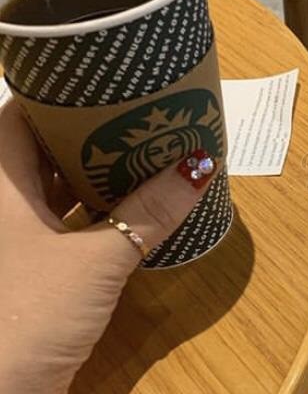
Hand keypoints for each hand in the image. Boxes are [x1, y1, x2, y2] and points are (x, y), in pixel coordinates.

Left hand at [0, 100, 216, 393]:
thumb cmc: (30, 312)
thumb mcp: (99, 258)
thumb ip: (151, 213)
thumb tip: (202, 167)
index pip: (21, 116)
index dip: (61, 95)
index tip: (107, 81)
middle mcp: (3, 205)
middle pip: (43, 150)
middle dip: (91, 133)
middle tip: (143, 113)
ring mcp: (17, 240)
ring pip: (58, 190)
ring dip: (99, 175)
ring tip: (150, 152)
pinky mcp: (35, 272)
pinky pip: (69, 225)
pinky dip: (100, 213)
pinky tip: (139, 207)